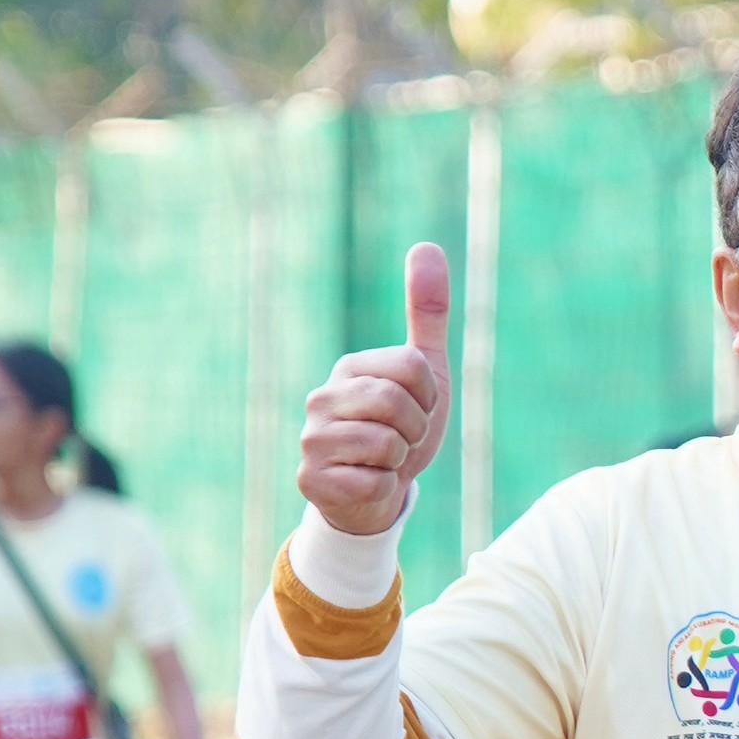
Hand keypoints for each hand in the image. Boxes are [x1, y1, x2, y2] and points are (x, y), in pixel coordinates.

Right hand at [298, 246, 451, 535]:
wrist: (378, 493)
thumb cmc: (401, 428)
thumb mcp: (424, 371)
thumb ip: (427, 311)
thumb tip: (426, 244)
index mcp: (349, 367)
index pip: (413, 368)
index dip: (428, 396)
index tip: (416, 408)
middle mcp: (321, 398)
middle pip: (397, 404)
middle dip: (415, 429)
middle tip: (402, 439)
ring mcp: (311, 439)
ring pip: (387, 445)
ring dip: (399, 461)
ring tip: (383, 461)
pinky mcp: (310, 480)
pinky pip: (374, 481)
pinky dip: (383, 487)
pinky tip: (366, 483)